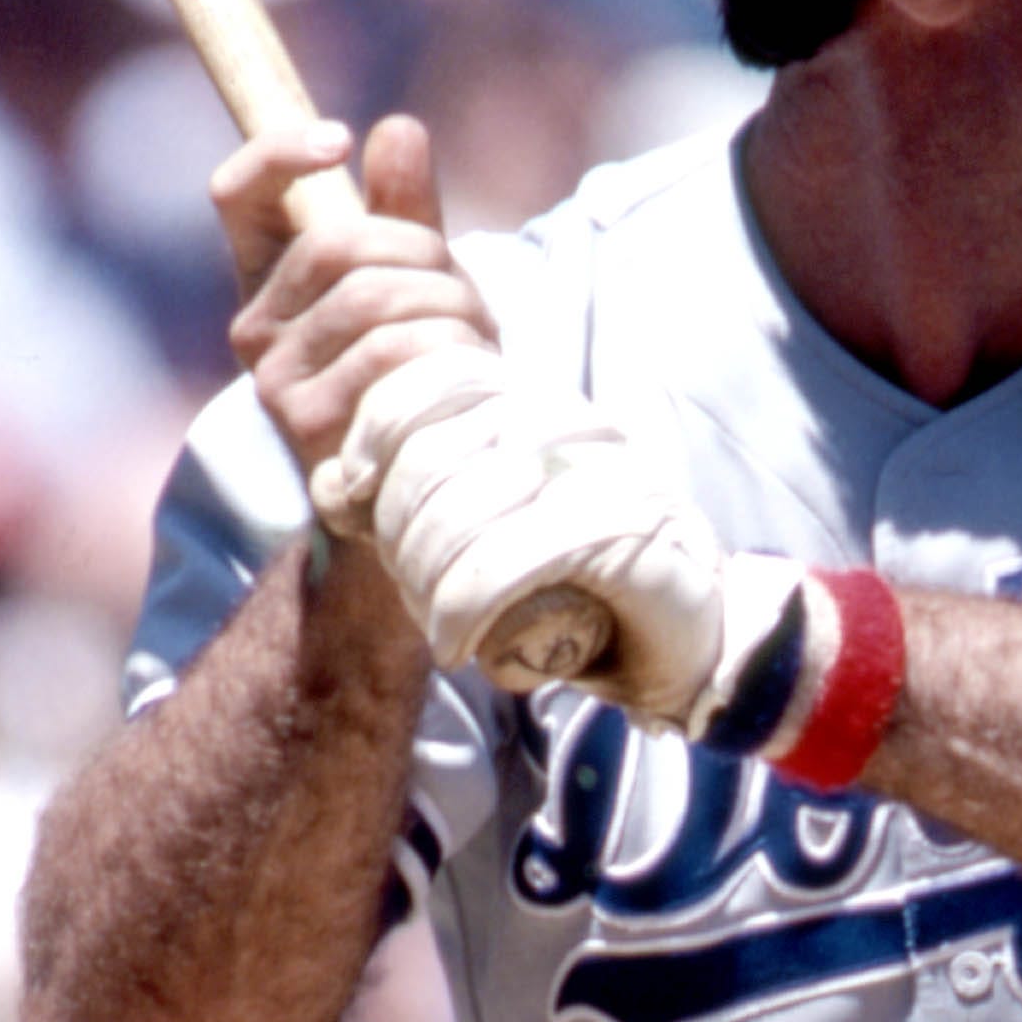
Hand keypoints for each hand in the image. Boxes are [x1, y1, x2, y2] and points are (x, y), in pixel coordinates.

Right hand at [214, 113, 497, 486]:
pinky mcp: (308, 427)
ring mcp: (275, 382)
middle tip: (460, 283)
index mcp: (268, 279)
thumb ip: (403, 209)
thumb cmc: (415, 370)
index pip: (236, 195)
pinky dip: (446, 348)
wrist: (418, 483)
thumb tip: (398, 128)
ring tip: (473, 335)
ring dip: (447, 305)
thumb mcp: (414, 282)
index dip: (278, 153)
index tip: (340, 140)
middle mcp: (254, 329)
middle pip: (337, 243)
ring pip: (373, 298)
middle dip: (420, 250)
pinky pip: (390, 354)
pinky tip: (465, 370)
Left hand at [315, 346, 809, 728]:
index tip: (354, 492)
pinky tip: (459, 644)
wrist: (689, 638)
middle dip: (398, 530)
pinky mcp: (626, 532)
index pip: (435, 377)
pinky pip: (511, 558)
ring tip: (439, 627)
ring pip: (464, 509)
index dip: (377, 429)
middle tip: (410, 589)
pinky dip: (465, 608)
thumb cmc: (575, 585)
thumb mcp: (486, 527)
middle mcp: (570, 425)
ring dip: (428, 582)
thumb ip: (420, 496)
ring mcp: (603, 474)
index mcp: (537, 407)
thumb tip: (332, 485)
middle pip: (434, 452)